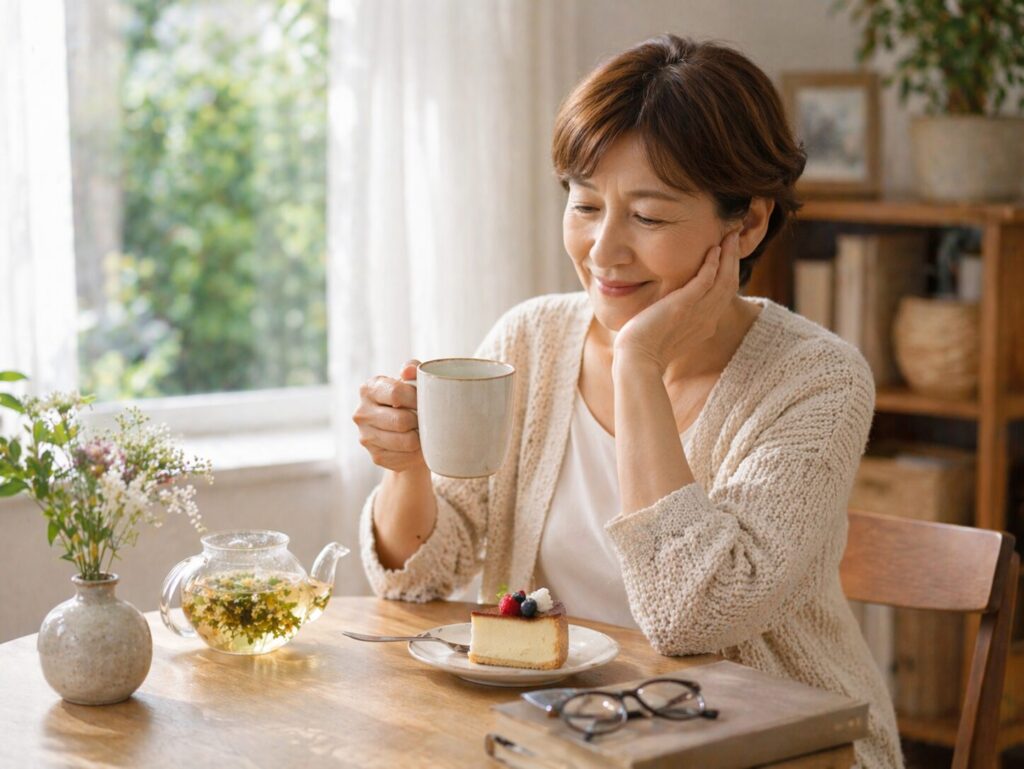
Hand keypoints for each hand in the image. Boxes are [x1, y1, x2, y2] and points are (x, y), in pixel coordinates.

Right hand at [352, 359, 426, 473]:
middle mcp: (361, 413)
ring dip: (420, 437)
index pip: (396, 393)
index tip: (425, 400)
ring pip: (406, 441)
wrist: (407, 431)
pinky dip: (417, 452)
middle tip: (425, 418)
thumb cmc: (411, 401)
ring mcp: (366, 437)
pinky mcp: (376, 456)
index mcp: (368, 389)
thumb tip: (408, 370)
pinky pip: (406, 457)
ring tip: (422, 430)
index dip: (416, 398)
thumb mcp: (413, 380)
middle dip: (419, 420)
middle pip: (401, 420)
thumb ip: (412, 368)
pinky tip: (417, 445)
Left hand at [613, 230, 740, 372]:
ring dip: (728, 256)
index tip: (727, 257)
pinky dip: (712, 264)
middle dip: (733, 259)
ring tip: (729, 237)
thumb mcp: (670, 332)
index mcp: (706, 325)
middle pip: (730, 284)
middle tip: (734, 239)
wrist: (637, 359)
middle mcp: (708, 319)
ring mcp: (698, 313)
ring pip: (724, 279)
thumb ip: (678, 319)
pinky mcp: (684, 305)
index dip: (729, 273)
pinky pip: (706, 280)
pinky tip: (713, 249)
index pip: (725, 295)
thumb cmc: (645, 348)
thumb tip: (671, 308)